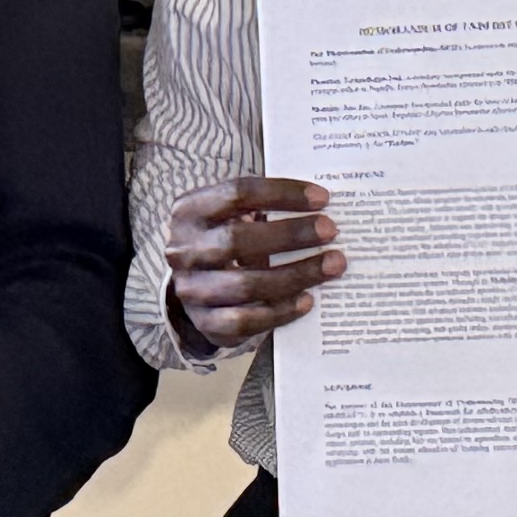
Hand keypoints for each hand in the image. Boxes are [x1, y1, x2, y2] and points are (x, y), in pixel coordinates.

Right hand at [163, 176, 339, 350]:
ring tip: (332, 265)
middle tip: (330, 230)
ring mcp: (191, 289)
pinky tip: (308, 299)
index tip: (322, 198)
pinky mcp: (205, 323)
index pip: (237, 194)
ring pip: (245, 284)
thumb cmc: (224, 240)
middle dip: (290, 234)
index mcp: (189, 211)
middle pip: (238, 240)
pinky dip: (281, 311)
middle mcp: (183, 250)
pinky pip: (246, 321)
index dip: (282, 194)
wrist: (194, 285)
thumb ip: (263, 208)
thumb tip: (320, 208)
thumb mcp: (230, 215)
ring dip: (296, 274)